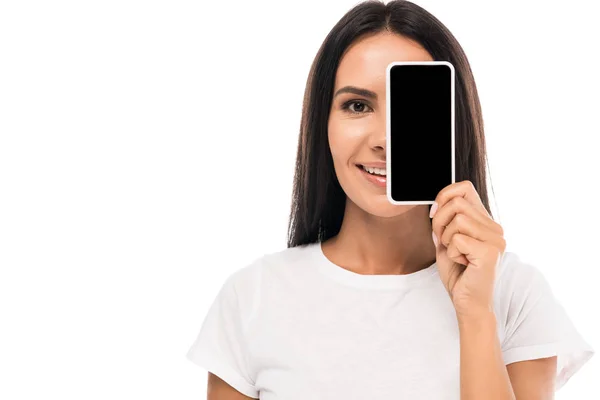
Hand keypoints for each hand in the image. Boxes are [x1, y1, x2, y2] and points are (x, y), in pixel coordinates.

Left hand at [430, 180, 505, 319]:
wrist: (468, 302)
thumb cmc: (459, 274)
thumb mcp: (446, 241)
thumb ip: (443, 221)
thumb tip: (436, 204)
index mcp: (485, 222)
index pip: (465, 188)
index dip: (444, 196)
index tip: (435, 214)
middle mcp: (495, 228)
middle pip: (456, 203)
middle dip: (439, 222)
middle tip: (444, 242)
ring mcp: (495, 239)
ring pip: (457, 219)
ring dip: (446, 239)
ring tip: (456, 254)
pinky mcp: (490, 252)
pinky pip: (457, 239)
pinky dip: (451, 252)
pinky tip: (463, 263)